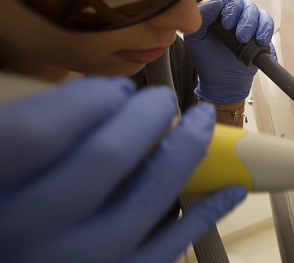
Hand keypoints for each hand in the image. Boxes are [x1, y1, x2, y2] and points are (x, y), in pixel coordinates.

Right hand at [0, 77, 245, 262]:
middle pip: (107, 156)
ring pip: (149, 196)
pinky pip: (172, 244)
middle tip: (161, 101)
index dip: (88, 100)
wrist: (16, 262)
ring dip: (187, 150)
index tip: (116, 88)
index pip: (40, 131)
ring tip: (204, 121)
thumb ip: (41, 128)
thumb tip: (106, 97)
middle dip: (147, 115)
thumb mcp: (5, 162)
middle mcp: (31, 229)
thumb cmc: (12, 210)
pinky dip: (208, 212)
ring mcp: (80, 258)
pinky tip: (230, 188)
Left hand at [184, 0, 274, 103]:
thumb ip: (202, 17)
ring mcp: (251, 26)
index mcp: (221, 12)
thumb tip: (216, 2)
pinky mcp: (262, 38)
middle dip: (247, 20)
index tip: (227, 24)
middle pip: (249, 5)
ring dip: (259, 26)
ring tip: (255, 41)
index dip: (233, 6)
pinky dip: (268, 36)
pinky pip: (270, 29)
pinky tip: (262, 45)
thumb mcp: (196, 38)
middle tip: (241, 37)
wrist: (221, 82)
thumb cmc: (206, 59)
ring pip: (262, 15)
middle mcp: (238, 16)